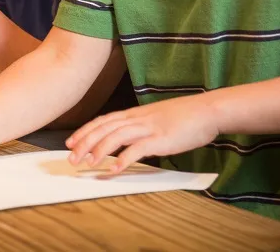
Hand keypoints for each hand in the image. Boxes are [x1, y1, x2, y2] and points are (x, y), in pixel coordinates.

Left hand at [65, 94, 219, 173]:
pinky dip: (123, 159)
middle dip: (85, 142)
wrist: (207, 110)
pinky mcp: (161, 139)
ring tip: (87, 163)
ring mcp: (149, 127)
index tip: (71, 142)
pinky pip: (137, 149)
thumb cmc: (185, 117)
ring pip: (116, 136)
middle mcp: (138, 118)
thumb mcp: (157, 119)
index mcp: (136, 114)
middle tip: (72, 157)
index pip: (103, 121)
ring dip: (99, 150)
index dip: (85, 131)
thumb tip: (128, 142)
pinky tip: (114, 169)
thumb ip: (141, 128)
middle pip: (104, 128)